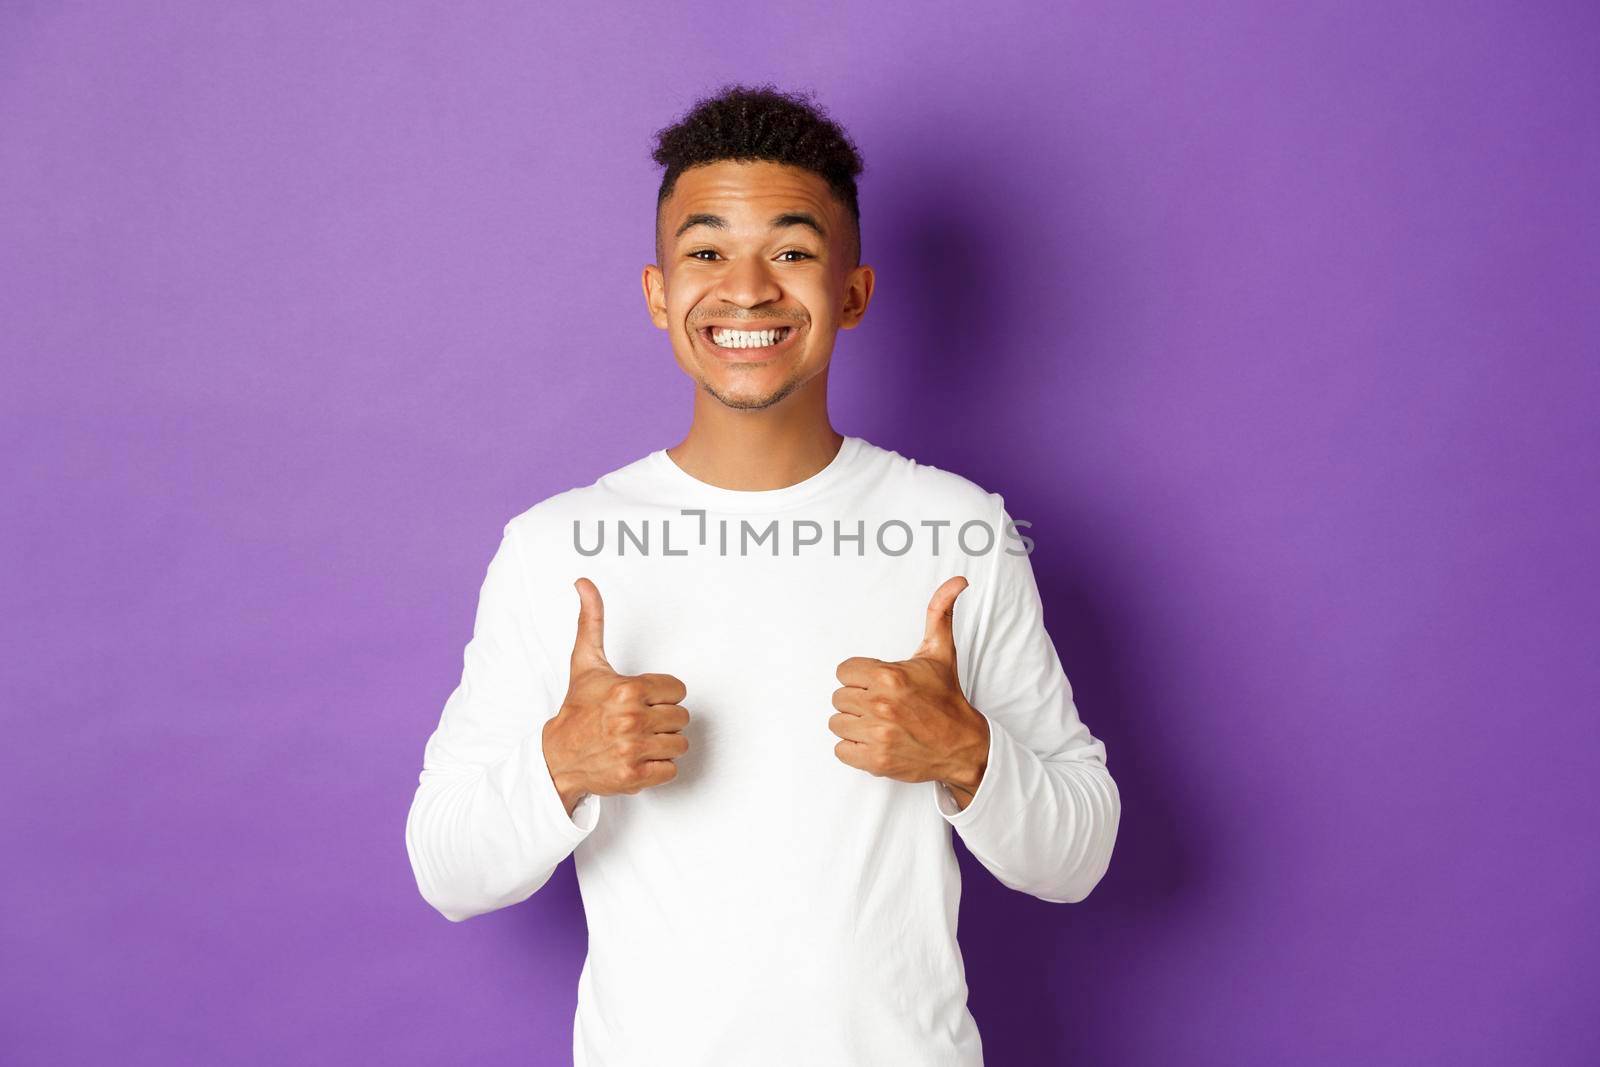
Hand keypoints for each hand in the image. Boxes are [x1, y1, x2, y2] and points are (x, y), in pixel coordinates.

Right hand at [541, 577, 689, 815]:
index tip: (641, 700)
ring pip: (680, 744)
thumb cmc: (578, 708)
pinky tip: (638, 757)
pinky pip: (671, 769)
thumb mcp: (586, 663)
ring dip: (662, 743)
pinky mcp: (635, 777)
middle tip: (638, 721)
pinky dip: (658, 767)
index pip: (677, 690)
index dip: (662, 695)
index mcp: (628, 690)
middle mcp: (631, 720)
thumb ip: (591, 621)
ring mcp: (633, 750)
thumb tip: (583, 583)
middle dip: (663, 719)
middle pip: (681, 717)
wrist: (558, 756)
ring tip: (638, 740)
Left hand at [830, 576, 990, 807]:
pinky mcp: (875, 761)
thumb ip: (939, 613)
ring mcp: (877, 735)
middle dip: (857, 699)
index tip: (878, 683)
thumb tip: (957, 581)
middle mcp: (880, 705)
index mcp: (889, 676)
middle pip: (838, 697)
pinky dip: (854, 748)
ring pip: (837, 723)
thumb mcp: (941, 652)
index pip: (843, 671)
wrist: (963, 745)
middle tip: (880, 704)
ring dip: (853, 724)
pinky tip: (875, 740)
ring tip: (878, 722)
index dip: (860, 676)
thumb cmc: (946, 697)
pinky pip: (841, 750)